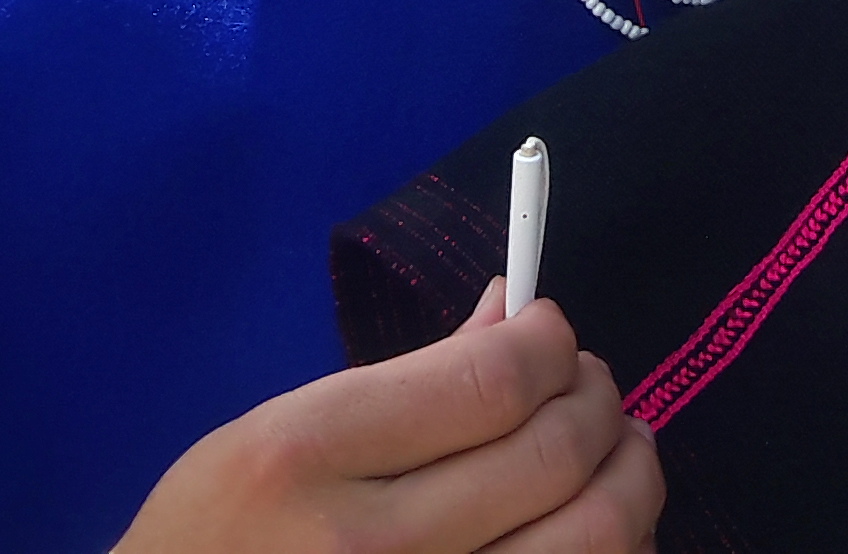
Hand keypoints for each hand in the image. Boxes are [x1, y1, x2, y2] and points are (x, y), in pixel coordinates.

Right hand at [114, 285, 662, 553]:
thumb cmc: (217, 535)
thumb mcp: (274, 433)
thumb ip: (404, 381)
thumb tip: (518, 317)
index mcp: (308, 458)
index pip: (486, 382)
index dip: (546, 343)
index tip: (549, 332)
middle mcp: (373, 545)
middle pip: (553, 455)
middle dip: (594, 398)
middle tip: (585, 385)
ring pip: (596, 537)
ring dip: (630, 474)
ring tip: (614, 449)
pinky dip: (616, 549)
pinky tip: (593, 526)